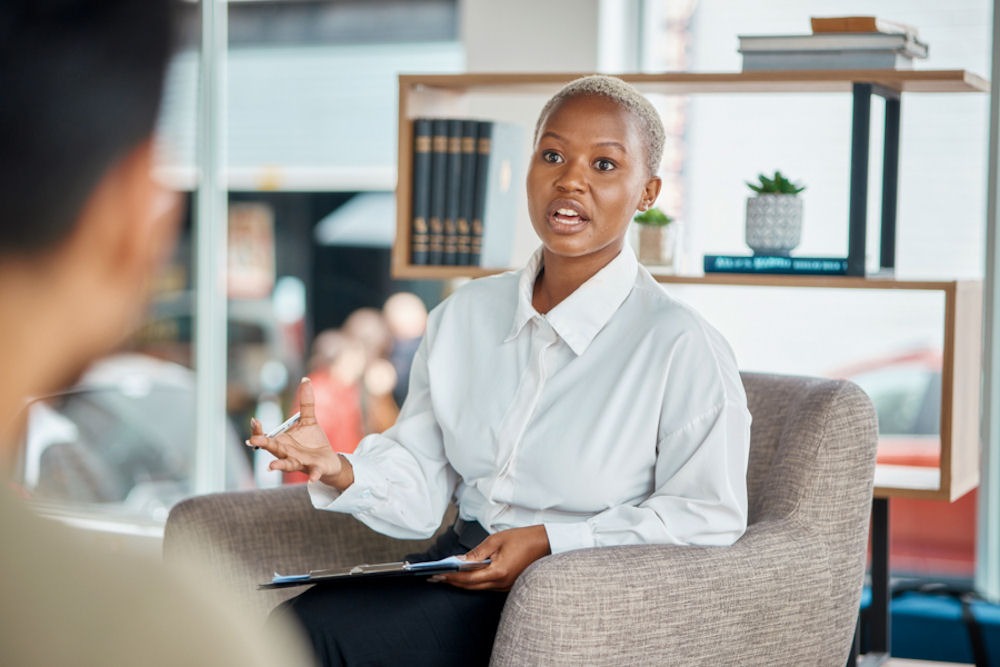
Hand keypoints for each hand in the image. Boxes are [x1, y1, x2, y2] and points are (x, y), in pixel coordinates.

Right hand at [246, 378, 353, 488]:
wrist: (328, 460)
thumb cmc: (313, 442)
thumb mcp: (309, 420)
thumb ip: (306, 402)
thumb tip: (305, 380)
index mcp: (282, 442)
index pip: (266, 437)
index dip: (258, 430)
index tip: (254, 421)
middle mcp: (287, 454)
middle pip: (273, 449)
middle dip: (263, 444)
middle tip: (252, 441)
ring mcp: (300, 463)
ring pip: (288, 464)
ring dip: (279, 464)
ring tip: (270, 467)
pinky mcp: (315, 469)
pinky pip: (313, 473)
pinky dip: (313, 475)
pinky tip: (313, 478)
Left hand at [433, 525, 550, 591]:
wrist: (545, 543)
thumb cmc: (524, 539)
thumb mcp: (496, 540)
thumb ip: (476, 552)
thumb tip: (459, 561)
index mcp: (498, 572)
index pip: (468, 579)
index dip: (450, 577)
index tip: (437, 574)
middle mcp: (502, 583)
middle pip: (471, 586)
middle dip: (452, 581)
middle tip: (436, 577)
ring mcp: (506, 586)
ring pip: (478, 587)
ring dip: (462, 582)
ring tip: (446, 575)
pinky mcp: (508, 584)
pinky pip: (487, 585)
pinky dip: (474, 580)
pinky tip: (466, 574)